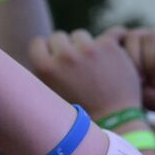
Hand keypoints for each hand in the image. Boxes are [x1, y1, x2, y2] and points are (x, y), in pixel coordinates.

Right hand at [28, 28, 142, 121]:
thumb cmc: (80, 111)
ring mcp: (87, 49)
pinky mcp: (108, 46)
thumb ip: (44, 73)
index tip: (55, 60)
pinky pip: (108, 34)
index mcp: (45, 68)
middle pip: (58, 37)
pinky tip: (111, 56)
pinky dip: (110, 43)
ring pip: (80, 36)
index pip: (38, 43)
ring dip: (85, 45)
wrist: (115, 119)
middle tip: (76, 65)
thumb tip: (41, 53)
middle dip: (65, 48)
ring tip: (93, 64)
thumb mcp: (51, 94)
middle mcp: (64, 55)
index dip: (47, 51)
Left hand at [120, 28, 154, 118]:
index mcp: (135, 45)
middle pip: (133, 36)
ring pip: (152, 38)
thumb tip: (107, 53)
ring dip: (152, 63)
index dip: (121, 58)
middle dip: (136, 61)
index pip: (118, 38)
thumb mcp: (134, 86)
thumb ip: (121, 69)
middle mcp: (152, 37)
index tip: (127, 79)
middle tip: (143, 81)